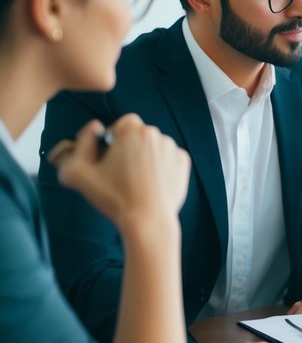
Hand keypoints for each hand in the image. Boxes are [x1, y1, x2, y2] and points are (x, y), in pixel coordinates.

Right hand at [54, 115, 189, 233]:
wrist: (147, 220)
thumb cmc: (111, 197)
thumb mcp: (76, 172)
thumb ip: (79, 144)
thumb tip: (93, 128)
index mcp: (131, 130)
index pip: (123, 123)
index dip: (114, 137)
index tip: (110, 155)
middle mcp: (155, 134)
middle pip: (140, 134)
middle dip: (130, 147)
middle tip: (122, 170)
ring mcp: (172, 147)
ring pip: (155, 146)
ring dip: (146, 156)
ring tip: (138, 179)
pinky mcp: (183, 162)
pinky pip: (169, 157)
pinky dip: (161, 166)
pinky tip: (152, 182)